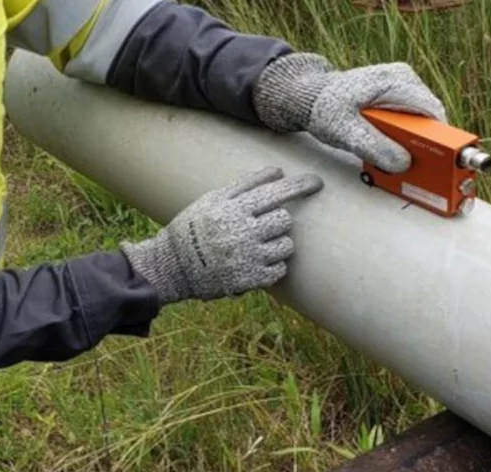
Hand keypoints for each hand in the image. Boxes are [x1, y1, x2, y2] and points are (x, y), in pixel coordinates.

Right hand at [120, 166, 322, 303]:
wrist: (173, 267)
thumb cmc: (193, 228)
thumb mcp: (210, 200)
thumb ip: (244, 186)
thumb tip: (277, 172)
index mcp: (232, 210)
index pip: (275, 193)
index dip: (300, 186)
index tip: (317, 182)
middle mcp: (242, 232)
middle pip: (284, 219)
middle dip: (277, 221)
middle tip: (260, 227)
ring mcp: (248, 257)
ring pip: (287, 245)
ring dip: (279, 243)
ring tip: (258, 246)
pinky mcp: (251, 279)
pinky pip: (280, 269)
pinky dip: (273, 265)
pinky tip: (256, 262)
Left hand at [253, 52, 446, 173]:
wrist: (311, 97)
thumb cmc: (325, 109)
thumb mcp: (344, 131)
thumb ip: (373, 147)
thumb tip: (402, 163)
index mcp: (395, 81)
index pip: (431, 112)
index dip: (440, 139)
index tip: (440, 162)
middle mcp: (405, 80)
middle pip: (429, 119)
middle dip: (425, 145)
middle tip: (415, 170)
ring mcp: (403, 87)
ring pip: (422, 122)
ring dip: (412, 144)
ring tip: (396, 162)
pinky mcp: (398, 98)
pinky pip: (410, 122)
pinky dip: (403, 139)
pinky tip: (389, 152)